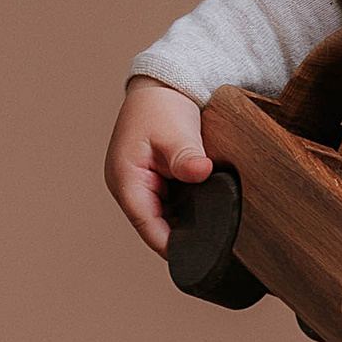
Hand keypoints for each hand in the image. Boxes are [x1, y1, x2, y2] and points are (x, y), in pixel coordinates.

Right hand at [106, 76, 209, 252]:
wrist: (163, 84)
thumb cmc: (162, 106)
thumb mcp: (176, 131)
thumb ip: (187, 156)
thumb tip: (200, 172)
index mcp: (125, 180)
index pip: (148, 227)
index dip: (173, 246)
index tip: (201, 257)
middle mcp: (128, 188)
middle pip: (156, 226)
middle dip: (183, 235)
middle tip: (216, 244)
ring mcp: (140, 186)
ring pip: (164, 217)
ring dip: (186, 221)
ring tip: (215, 227)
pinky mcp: (153, 182)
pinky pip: (170, 205)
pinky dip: (187, 208)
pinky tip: (208, 208)